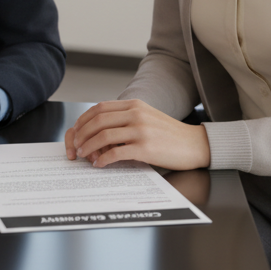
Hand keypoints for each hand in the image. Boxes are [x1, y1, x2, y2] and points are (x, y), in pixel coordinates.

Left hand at [64, 99, 210, 170]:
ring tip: (84, 155)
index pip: (99, 108)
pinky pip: (116, 152)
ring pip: (104, 135)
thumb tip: (99, 130)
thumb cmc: (169, 134)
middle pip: (98, 120)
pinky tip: (100, 164)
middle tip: (76, 146)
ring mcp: (141, 130)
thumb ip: (125, 118)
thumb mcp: (146, 117)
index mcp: (134, 105)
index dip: (84, 120)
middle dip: (82, 134)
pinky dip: (103, 159)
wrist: (194, 144)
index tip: (77, 131)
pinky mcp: (145, 148)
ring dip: (89, 146)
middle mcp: (136, 114)